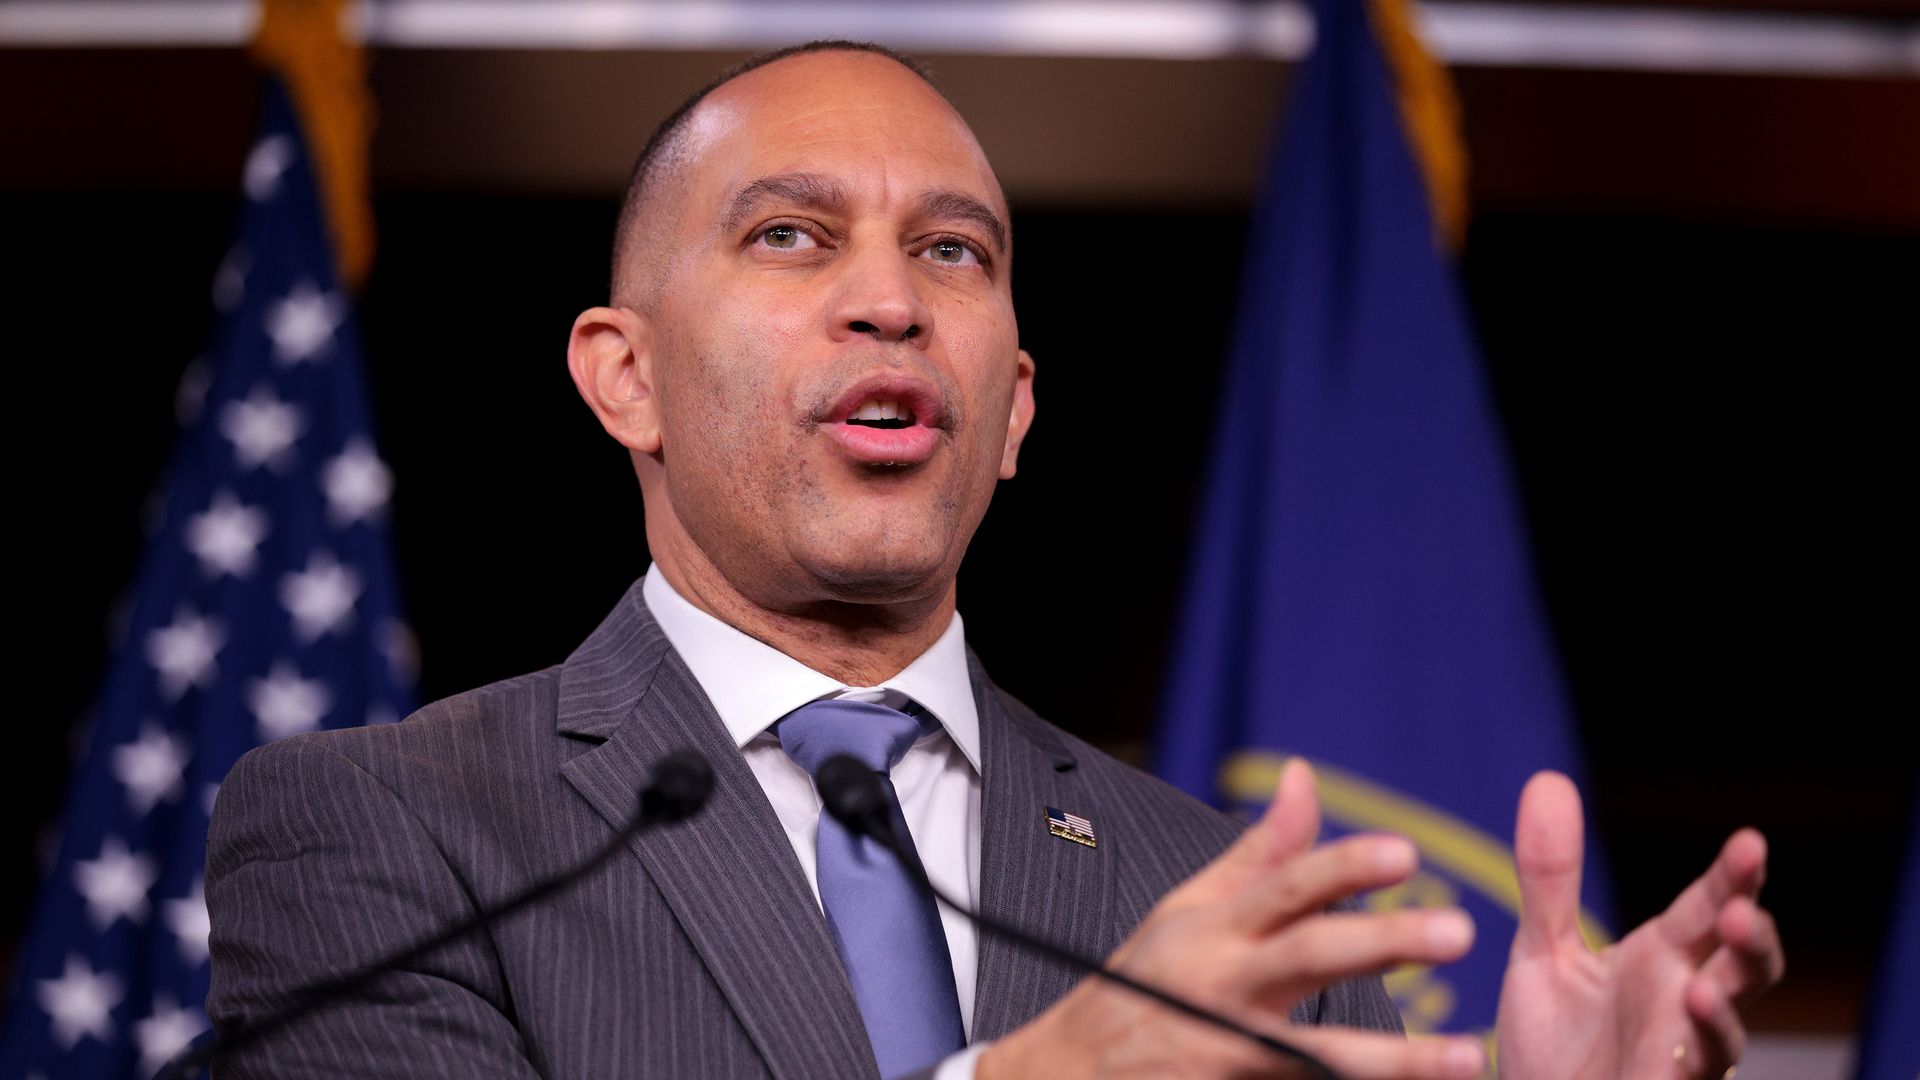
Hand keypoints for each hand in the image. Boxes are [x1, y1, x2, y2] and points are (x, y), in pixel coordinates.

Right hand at [981, 760, 1487, 1079]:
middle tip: (1460, 932)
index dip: (1343, 866)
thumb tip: (1306, 776)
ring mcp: (1227, 1053)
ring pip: (1321, 1054)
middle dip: (1383, 944)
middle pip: (1310, 958)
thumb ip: (1263, 851)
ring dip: (1398, 1060)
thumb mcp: (1190, 909)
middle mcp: (1224, 986)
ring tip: (1470, 1057)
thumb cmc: (1142, 983)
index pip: (1285, 886)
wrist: (1069, 1075)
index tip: (1405, 853)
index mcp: (1216, 929)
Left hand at [1495, 773, 1784, 1079]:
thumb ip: (1550, 876)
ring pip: (1725, 1037)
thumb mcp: (1544, 950)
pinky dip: (1686, 1069)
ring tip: (1700, 992)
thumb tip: (1548, 779)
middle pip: (1742, 970)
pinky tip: (1673, 1057)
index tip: (1749, 843)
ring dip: (1720, 1016)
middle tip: (1739, 911)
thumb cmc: (1554, 1041)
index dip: (1734, 879)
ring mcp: (1679, 1058)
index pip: (1708, 908)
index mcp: (1664, 958)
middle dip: (1751, 941)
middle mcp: (1683, 1005)